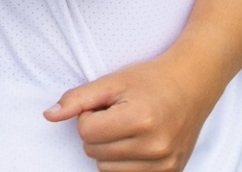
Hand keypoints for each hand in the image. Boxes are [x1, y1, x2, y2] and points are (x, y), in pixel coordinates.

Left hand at [44, 54, 215, 171]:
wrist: (192, 84)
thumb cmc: (150, 80)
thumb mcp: (111, 81)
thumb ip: (77, 99)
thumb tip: (49, 115)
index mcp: (140, 120)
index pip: (86, 132)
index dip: (89, 117)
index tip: (105, 106)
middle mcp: (155, 146)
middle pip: (94, 153)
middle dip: (98, 133)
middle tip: (119, 114)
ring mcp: (165, 163)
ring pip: (106, 170)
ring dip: (109, 150)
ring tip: (129, 128)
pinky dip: (124, 162)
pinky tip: (137, 143)